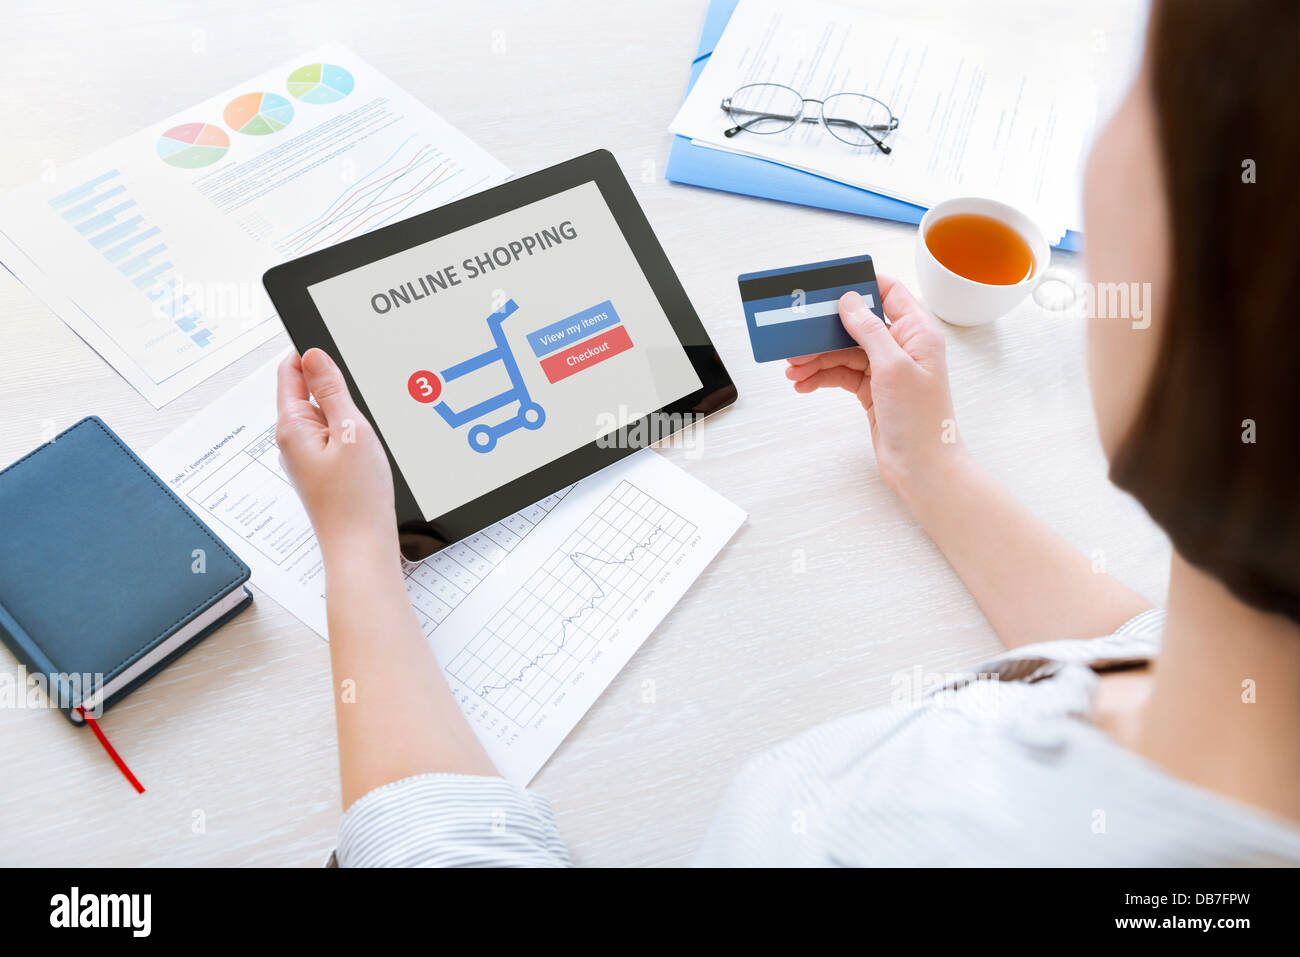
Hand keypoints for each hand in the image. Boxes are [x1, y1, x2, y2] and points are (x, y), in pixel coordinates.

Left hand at [275, 349, 397, 557]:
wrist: (362, 548)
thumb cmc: (356, 500)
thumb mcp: (351, 431)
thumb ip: (333, 390)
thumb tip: (315, 355)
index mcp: (291, 427)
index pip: (290, 371)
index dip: (311, 353)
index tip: (335, 342)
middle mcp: (293, 441)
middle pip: (309, 393)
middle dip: (336, 386)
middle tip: (364, 395)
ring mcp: (307, 458)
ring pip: (326, 417)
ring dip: (348, 414)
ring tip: (369, 432)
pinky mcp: (323, 472)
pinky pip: (335, 439)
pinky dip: (352, 435)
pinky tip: (370, 449)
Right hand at [784, 276, 965, 494]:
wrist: (922, 468)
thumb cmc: (921, 420)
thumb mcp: (892, 367)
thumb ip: (869, 330)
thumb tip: (849, 300)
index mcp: (917, 332)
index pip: (889, 292)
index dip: (860, 284)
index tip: (829, 284)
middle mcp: (903, 347)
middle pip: (857, 324)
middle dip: (825, 330)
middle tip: (797, 335)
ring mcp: (887, 370)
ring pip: (844, 352)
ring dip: (817, 358)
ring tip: (793, 368)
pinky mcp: (873, 391)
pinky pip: (841, 375)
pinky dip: (821, 377)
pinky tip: (802, 384)